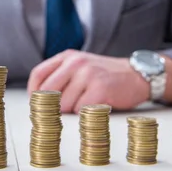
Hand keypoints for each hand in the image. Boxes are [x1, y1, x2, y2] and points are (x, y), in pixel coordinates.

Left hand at [27, 50, 149, 112]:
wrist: (137, 75)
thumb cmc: (106, 75)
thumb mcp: (81, 66)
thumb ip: (61, 76)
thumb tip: (39, 101)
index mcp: (67, 56)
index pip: (38, 75)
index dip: (34, 93)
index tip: (37, 105)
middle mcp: (75, 62)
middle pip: (48, 93)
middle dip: (52, 107)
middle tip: (62, 113)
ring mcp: (88, 74)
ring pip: (64, 104)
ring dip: (72, 111)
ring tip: (87, 104)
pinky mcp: (100, 88)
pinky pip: (81, 110)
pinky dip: (86, 114)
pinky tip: (96, 106)